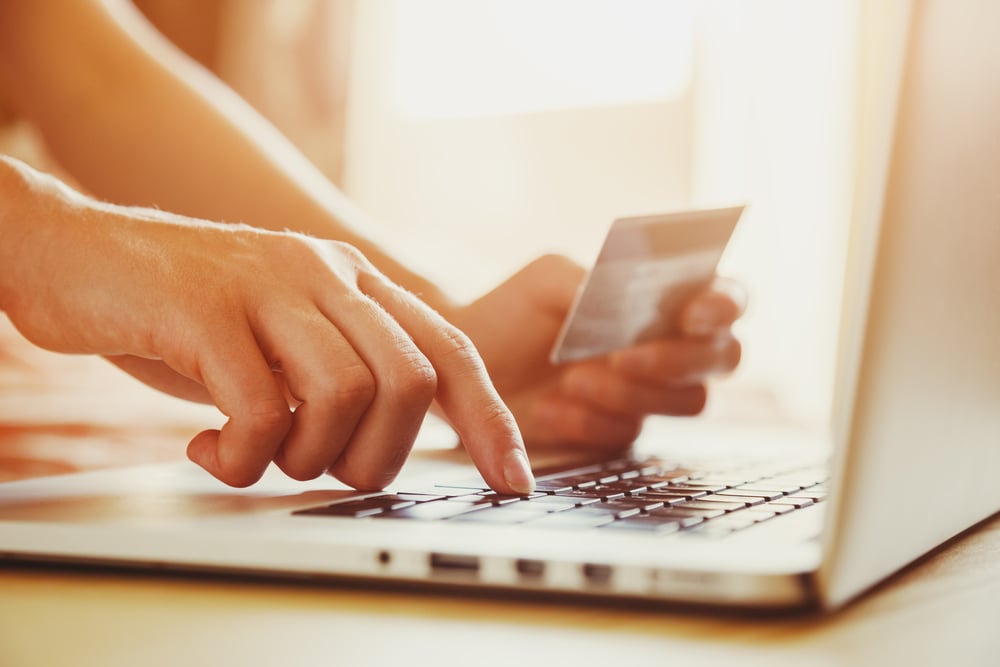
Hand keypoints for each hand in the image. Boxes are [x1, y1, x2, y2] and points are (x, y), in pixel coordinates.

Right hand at [0, 159, 533, 491]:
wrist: (76, 256)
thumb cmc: (186, 317)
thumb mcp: (279, 339)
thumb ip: (336, 376)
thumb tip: (387, 451)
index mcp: (354, 283)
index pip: (450, 351)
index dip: (489, 420)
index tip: (511, 480)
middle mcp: (324, 274)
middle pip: (410, 383)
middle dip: (377, 458)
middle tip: (320, 470)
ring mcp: (267, 284)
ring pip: (347, 395)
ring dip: (306, 457)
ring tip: (257, 454)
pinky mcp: (205, 306)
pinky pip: (260, 409)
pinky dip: (243, 458)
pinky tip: (210, 450)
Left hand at [447, 255, 743, 452]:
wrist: (472, 362)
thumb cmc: (515, 309)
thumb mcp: (548, 280)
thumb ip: (595, 284)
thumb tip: (630, 303)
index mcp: (662, 297)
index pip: (725, 297)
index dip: (724, 305)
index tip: (692, 313)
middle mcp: (669, 345)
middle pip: (722, 356)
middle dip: (679, 358)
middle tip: (623, 356)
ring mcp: (650, 393)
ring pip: (688, 401)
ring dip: (632, 391)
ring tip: (571, 379)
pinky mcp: (621, 431)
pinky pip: (631, 433)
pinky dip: (591, 421)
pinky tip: (550, 408)